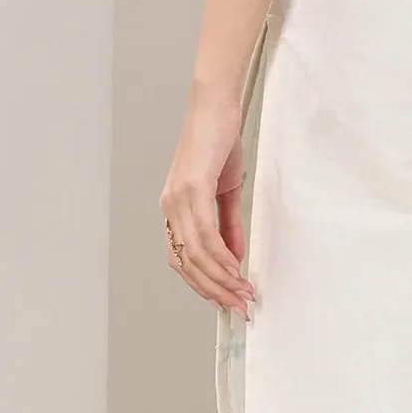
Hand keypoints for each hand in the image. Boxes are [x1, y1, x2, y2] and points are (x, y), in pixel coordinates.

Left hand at [160, 89, 255, 317]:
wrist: (216, 106)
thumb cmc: (219, 143)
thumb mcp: (226, 191)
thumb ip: (227, 225)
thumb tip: (233, 257)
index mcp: (173, 209)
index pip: (182, 260)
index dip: (203, 284)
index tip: (226, 300)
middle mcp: (169, 208)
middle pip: (186, 263)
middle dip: (214, 290)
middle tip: (238, 306)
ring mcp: (177, 199)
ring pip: (195, 254)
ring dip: (221, 278)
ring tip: (242, 292)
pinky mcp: (191, 188)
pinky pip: (204, 233)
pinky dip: (221, 255)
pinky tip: (235, 268)